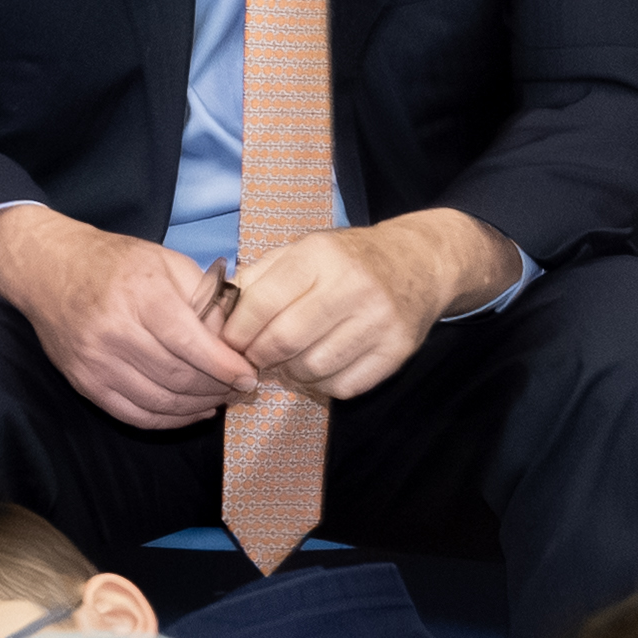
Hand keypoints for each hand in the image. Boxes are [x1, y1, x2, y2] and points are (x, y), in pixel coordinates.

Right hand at [0, 209, 262, 431]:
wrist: (47, 271)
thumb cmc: (115, 263)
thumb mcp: (165, 261)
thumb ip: (204, 298)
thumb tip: (236, 338)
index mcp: (140, 293)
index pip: (191, 343)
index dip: (225, 366)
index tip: (249, 375)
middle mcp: (114, 330)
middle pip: (178, 376)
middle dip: (217, 388)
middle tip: (240, 389)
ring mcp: (96, 362)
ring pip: (160, 402)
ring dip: (198, 407)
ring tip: (220, 399)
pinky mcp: (85, 383)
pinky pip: (135, 415)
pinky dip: (170, 420)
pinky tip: (192, 412)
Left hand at [223, 214, 514, 404]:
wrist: (418, 263)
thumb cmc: (348, 259)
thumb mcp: (302, 250)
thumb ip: (259, 277)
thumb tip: (219, 314)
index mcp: (321, 256)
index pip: (263, 302)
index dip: (237, 330)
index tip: (230, 341)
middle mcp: (353, 286)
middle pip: (285, 341)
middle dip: (258, 356)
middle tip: (254, 357)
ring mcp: (379, 321)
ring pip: (312, 369)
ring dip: (290, 373)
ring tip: (287, 361)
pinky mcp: (397, 351)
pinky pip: (343, 387)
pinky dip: (322, 384)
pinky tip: (319, 366)